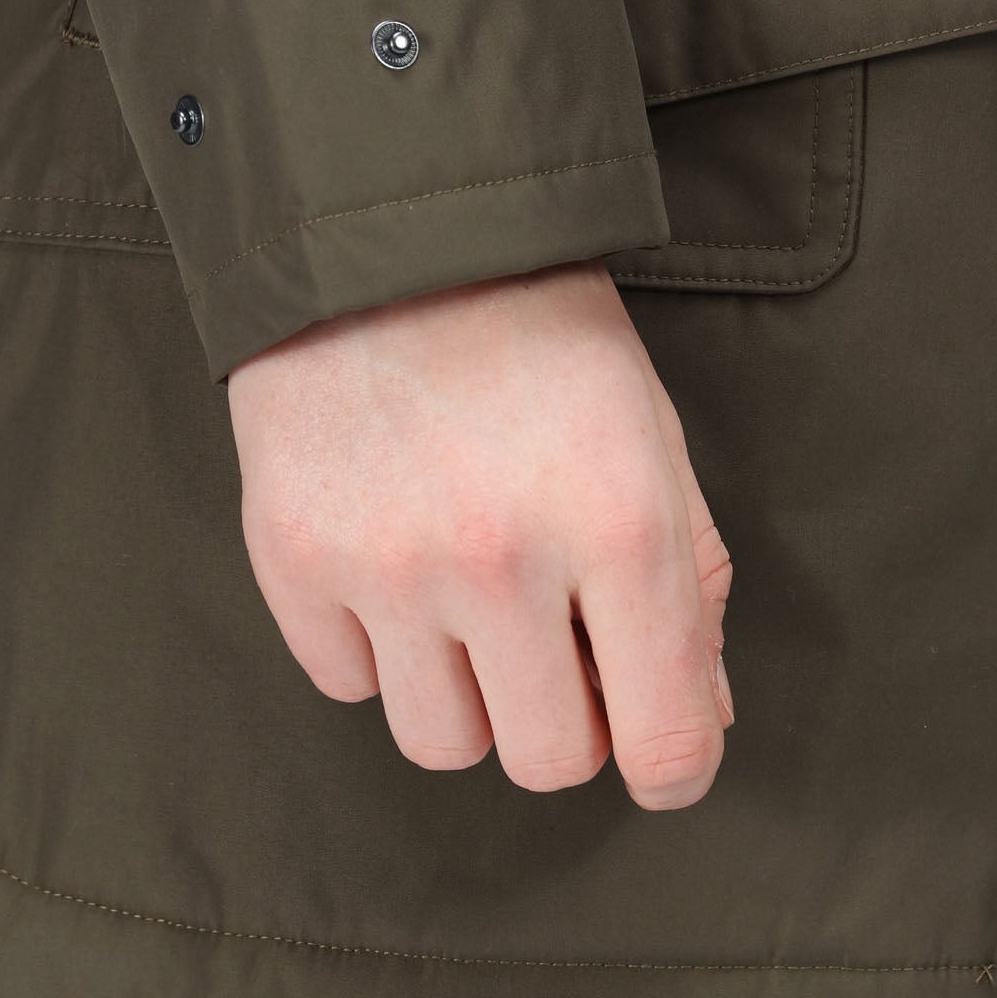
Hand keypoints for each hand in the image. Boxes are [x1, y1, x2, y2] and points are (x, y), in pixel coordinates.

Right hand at [224, 259, 734, 810]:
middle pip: (545, 761)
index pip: (665, 740)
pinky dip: (380, 645)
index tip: (661, 751)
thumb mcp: (652, 431)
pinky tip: (394, 558)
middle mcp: (501, 560)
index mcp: (621, 523)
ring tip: (468, 596)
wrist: (388, 232)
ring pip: (442, 743)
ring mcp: (385, 565)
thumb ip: (693, 579)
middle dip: (567, 719)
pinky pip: (348, 683)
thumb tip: (704, 711)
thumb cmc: (544, 330)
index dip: (674, 765)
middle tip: (558, 643)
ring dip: (469, 692)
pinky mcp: (292, 559)